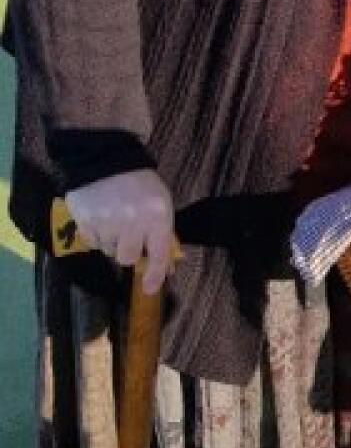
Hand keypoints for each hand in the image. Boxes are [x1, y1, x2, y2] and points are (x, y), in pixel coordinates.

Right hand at [65, 169, 175, 294]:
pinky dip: (96, 235)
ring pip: (109, 251)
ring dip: (112, 241)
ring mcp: (107, 221)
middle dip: (129, 251)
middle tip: (128, 236)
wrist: (106, 158)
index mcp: (157, 216)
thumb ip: (163, 234)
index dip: (155, 275)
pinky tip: (100, 216)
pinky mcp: (85, 220)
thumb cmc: (141, 184)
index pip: (158, 255)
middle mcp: (133, 221)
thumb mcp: (161, 204)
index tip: (149, 289)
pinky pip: (92, 243)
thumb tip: (167, 268)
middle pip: (128, 258)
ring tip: (113, 219)